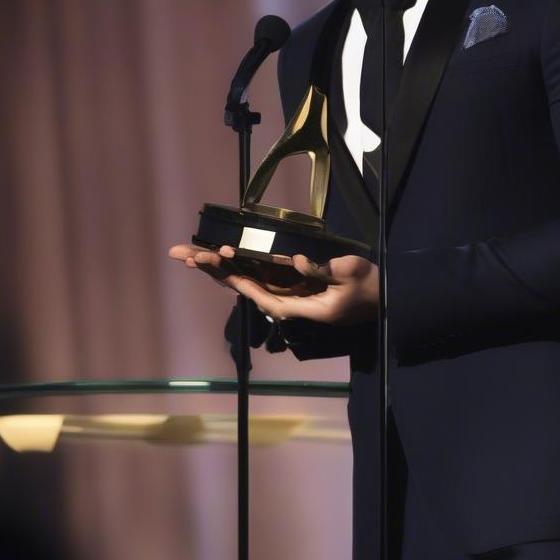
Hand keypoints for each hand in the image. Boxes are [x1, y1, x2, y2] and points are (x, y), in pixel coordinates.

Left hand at [168, 244, 378, 323]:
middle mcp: (284, 299)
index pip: (257, 292)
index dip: (234, 275)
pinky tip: (220, 254)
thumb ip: (322, 270)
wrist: (380, 296)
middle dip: (211, 268)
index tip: (212, 261)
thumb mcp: (348, 277)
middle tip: (180, 254)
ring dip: (218, 266)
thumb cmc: (365, 288)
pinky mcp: (292, 281)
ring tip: (189, 253)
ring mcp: (286, 290)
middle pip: (242, 284)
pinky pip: (258, 272)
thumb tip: (297, 260)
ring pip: (245, 278)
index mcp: (295, 305)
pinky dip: (239, 262)